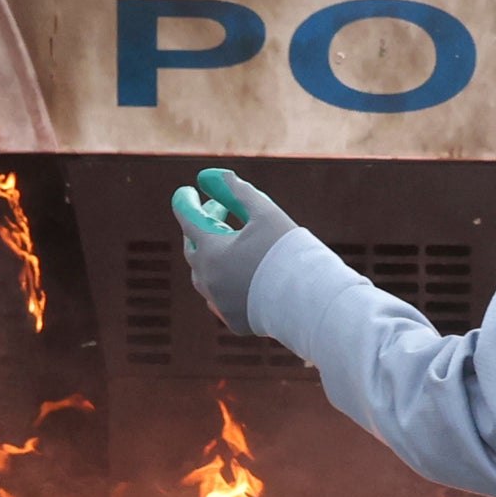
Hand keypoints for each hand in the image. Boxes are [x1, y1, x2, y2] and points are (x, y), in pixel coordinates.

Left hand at [168, 167, 301, 334]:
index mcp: (212, 251)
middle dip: (202, 226)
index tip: (186, 192)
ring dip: (210, 255)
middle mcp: (208, 280)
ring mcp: (219, 303)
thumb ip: (235, 191)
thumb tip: (206, 175)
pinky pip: (219, 298)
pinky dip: (223, 281)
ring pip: (203, 276)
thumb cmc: (288, 250)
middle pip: (194, 249)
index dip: (185, 203)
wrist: (310, 301)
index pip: (188, 220)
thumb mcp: (264, 212)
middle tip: (217, 210)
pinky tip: (236, 274)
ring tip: (227, 239)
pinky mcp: (233, 321)